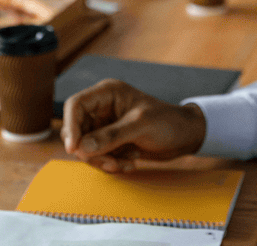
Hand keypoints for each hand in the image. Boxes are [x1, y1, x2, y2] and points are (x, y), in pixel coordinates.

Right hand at [62, 79, 206, 172]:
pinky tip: (130, 162)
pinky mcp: (110, 142)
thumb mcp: (140, 126)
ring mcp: (105, 126)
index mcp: (107, 93)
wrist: (185, 137)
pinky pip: (97, 156)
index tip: (75, 149)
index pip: (75, 106)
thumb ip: (111, 136)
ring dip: (103, 160)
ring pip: (85, 147)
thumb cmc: (168, 122)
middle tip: (111, 162)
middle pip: (76, 130)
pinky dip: (110, 163)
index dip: (71, 127)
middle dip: (90, 151)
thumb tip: (81, 149)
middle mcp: (102, 108)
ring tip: (126, 163)